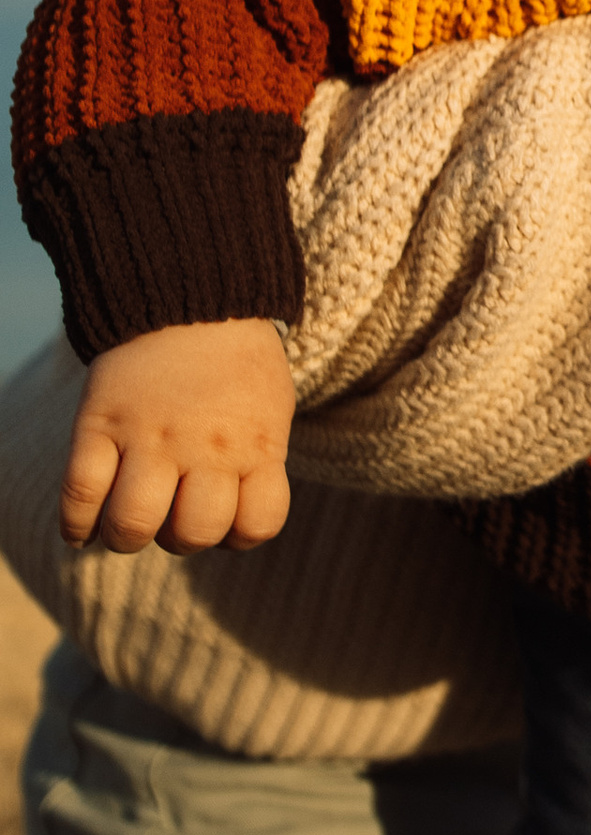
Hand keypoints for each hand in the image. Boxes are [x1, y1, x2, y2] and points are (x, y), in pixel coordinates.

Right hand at [61, 320, 295, 555]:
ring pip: (132, 522)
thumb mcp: (271, 410)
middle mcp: (204, 447)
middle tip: (170, 517)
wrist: (189, 295)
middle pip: (191, 533)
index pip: (257, 525)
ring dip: (126, 538)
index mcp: (256, 445)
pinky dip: (76, 525)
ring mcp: (148, 435)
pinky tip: (80, 533)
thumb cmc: (236, 365)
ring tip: (125, 527)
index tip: (225, 519)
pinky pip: (80, 492)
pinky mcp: (99, 421)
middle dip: (180, 539)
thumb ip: (259, 462)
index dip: (239, 536)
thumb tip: (232, 520)